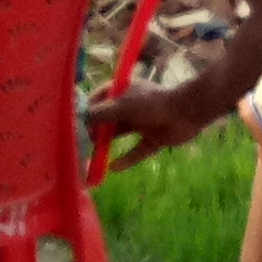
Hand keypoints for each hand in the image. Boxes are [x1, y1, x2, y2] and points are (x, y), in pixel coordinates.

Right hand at [85, 76, 222, 169]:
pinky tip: (114, 168)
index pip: (97, 100)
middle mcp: (129, 107)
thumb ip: (101, 114)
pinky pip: (136, 151)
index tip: (73, 125)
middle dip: (94, 132)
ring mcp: (141, 123)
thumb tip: (80, 120)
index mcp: (122, 92)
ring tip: (90, 159)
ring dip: (106, 147)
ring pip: (119, 136)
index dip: (86, 111)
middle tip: (80, 146)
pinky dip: (126, 160)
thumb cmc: (152, 103)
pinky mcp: (153, 139)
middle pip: (106, 121)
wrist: (188, 112)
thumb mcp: (122, 106)